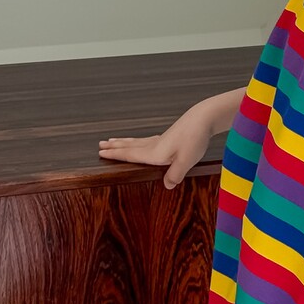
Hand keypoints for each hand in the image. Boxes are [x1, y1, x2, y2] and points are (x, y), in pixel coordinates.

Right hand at [98, 103, 212, 189]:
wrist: (204, 118)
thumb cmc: (194, 139)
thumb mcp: (186, 161)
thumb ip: (175, 174)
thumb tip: (167, 185)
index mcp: (155, 152)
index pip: (130, 155)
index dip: (115, 155)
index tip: (100, 153)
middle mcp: (154, 145)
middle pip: (130, 146)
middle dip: (115, 147)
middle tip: (100, 145)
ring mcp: (161, 139)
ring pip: (137, 141)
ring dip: (124, 142)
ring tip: (112, 140)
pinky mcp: (169, 136)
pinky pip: (146, 140)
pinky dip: (138, 141)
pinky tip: (141, 142)